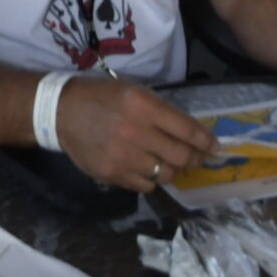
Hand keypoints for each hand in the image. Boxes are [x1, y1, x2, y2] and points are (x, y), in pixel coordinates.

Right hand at [53, 76, 215, 190]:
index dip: (205, 141)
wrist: (61, 112)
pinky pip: (145, 185)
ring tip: (171, 163)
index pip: (186, 129)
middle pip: (180, 156)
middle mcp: (135, 132)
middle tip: (198, 158)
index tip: (214, 147)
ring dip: (172, 169)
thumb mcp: (133, 91)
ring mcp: (123, 156)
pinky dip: (151, 179)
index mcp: (143, 105)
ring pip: (165, 174)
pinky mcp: (112, 174)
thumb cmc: (101, 96)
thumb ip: (161, 111)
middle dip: (195, 159)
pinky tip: (147, 169)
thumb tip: (190, 133)